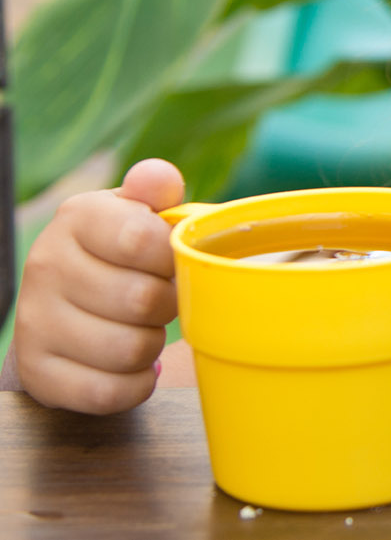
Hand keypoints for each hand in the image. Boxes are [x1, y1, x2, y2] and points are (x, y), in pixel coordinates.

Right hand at [12, 159, 184, 412]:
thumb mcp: (136, 212)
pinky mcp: (39, 372)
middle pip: (143, 300)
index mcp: (78, 218)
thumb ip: (155, 190)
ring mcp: (35, 322)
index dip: (174, 258)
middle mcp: (45, 265)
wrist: (67, 305)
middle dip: (168, 305)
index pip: (143, 239)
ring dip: (153, 345)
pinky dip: (136, 384)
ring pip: (128, 349)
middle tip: (161, 300)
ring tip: (144, 330)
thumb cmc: (121, 253)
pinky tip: (135, 366)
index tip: (170, 262)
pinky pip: (107, 392)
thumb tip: (159, 179)